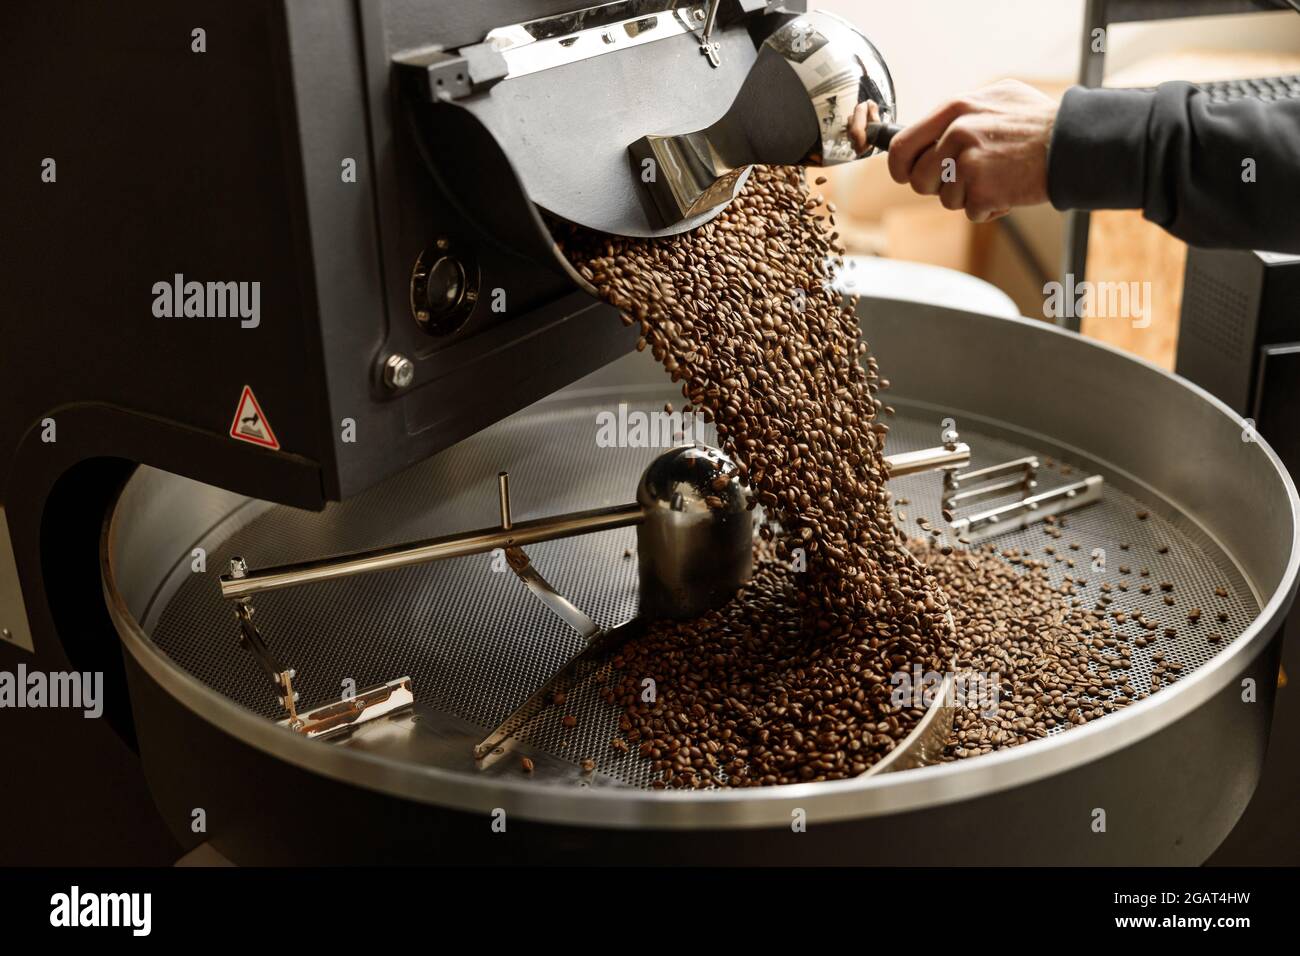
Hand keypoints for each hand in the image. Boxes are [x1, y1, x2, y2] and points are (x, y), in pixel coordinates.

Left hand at [852, 80, 1058, 222]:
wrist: (1074, 142)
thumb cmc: (1040, 122)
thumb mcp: (996, 99)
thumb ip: (959, 114)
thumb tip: (928, 133)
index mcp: (954, 108)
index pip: (901, 145)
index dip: (901, 168)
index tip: (907, 176)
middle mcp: (956, 132)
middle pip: (919, 180)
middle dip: (938, 187)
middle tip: (967, 179)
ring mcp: (967, 161)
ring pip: (946, 199)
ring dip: (969, 197)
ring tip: (998, 177)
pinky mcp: (981, 188)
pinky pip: (971, 212)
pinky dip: (990, 209)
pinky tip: (1010, 189)